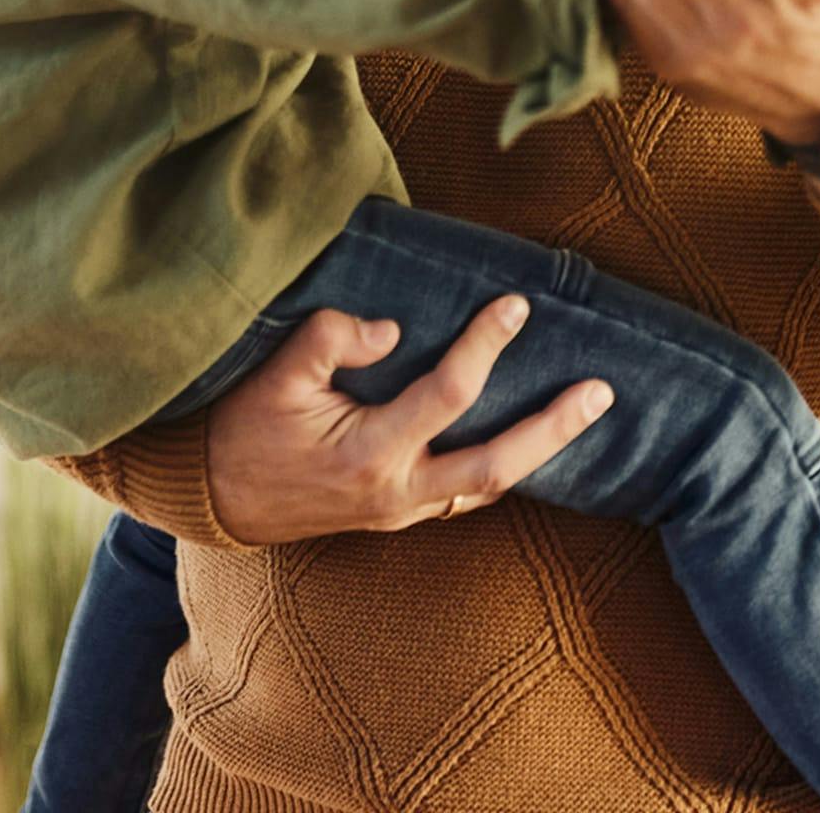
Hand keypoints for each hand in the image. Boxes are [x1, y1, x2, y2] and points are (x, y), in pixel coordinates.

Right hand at [205, 298, 613, 544]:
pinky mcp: (398, 515)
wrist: (217, 497)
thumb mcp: (276, 373)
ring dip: (540, 451)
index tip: (517, 304)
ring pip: (488, 486)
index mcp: (370, 453)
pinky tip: (526, 444)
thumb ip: (331, 339)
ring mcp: (401, 511)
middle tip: (601, 391)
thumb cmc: (245, 427)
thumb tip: (393, 328)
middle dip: (553, 428)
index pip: (448, 393)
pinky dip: (501, 469)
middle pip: (497, 465)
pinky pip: (465, 494)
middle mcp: (397, 492)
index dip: (486, 344)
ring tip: (581, 413)